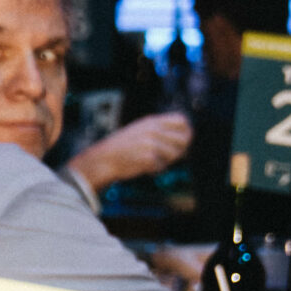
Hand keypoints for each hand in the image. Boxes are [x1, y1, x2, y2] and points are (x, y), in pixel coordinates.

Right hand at [67, 112, 192, 194]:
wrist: (104, 159)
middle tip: (169, 156)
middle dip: (180, 149)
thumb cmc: (122, 147)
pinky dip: (155, 169)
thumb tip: (185, 138)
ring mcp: (151, 143)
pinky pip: (162, 166)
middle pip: (184, 139)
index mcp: (152, 121)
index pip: (182, 120)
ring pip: (175, 154)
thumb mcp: (140, 130)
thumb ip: (160, 130)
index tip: (183, 140)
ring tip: (152, 160)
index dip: (186, 131)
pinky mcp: (148, 157)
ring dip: (166, 161)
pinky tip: (144, 166)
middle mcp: (153, 130)